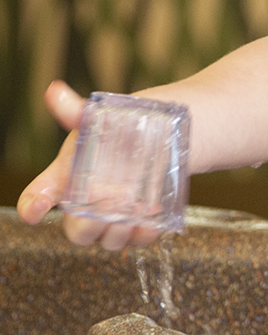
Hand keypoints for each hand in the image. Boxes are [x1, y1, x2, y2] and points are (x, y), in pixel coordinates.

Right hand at [16, 81, 160, 249]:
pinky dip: (145, 235)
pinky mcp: (141, 224)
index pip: (38, 197)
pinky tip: (153, 220)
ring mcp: (113, 217)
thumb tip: (54, 92)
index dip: (32, 206)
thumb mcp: (100, 118)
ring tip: (135, 212)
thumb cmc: (124, 126)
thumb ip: (76, 112)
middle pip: (75, 231)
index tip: (35, 210)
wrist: (168, 131)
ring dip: (119, 232)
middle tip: (108, 205)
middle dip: (88, 225)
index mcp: (67, 176)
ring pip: (107, 241)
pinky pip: (138, 242)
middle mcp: (87, 202)